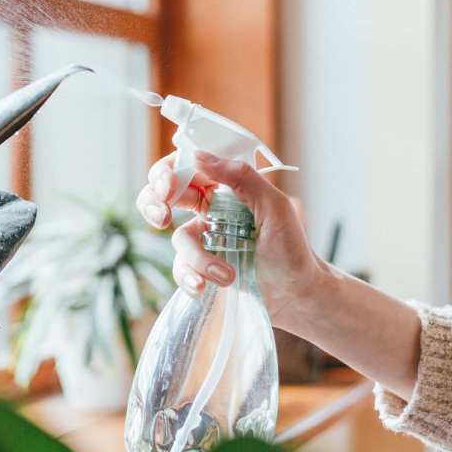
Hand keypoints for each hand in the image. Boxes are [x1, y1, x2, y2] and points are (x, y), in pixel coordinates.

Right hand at [135, 150, 324, 328]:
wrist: (297, 294)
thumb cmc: (292, 247)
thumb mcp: (274, 205)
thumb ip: (241, 177)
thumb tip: (199, 157)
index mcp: (224, 188)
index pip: (186, 168)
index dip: (167, 173)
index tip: (168, 187)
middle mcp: (208, 211)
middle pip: (162, 196)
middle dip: (153, 204)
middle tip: (162, 218)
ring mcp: (203, 240)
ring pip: (178, 240)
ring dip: (197, 258)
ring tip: (226, 274)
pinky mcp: (201, 268)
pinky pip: (181, 269)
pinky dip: (190, 278)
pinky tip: (205, 287)